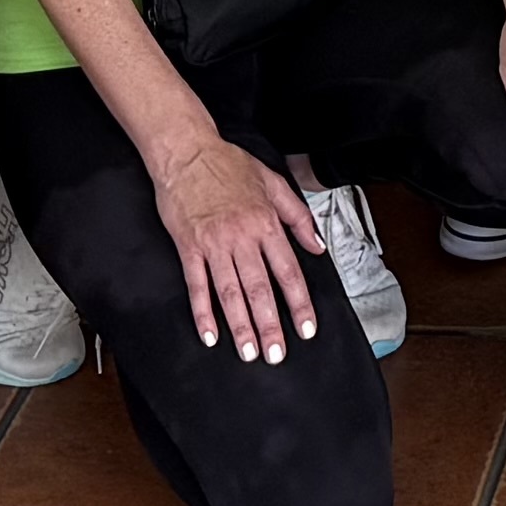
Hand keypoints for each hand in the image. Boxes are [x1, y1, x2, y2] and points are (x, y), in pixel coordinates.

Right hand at [147, 127, 332, 360]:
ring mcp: (214, 244)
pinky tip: (210, 333)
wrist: (187, 151)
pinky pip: (197, 285)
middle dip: (270, 325)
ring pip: (231, 293)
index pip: (288, 271)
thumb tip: (317, 246)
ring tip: (249, 352)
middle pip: (260, 289)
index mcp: (266, 223)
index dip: (299, 304)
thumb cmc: (228, 164)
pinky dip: (203, 312)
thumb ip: (298, 217)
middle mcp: (242, 237)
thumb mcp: (274, 183)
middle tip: (277, 354)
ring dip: (240, 326)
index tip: (306, 329)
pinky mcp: (189, 247)